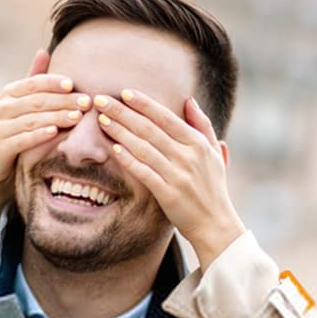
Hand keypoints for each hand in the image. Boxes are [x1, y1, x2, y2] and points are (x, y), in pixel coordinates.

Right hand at [0, 50, 91, 190]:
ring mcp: (0, 127)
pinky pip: (22, 139)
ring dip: (56, 117)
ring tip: (76, 117)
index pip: (34, 83)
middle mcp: (4, 107)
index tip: (73, 84)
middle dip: (63, 101)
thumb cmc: (12, 126)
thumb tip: (44, 51)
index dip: (53, 82)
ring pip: (32, 119)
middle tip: (85, 102)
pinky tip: (54, 132)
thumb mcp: (21, 101)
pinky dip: (38, 135)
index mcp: (10, 92)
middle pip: (37, 101)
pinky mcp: (1, 147)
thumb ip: (34, 79)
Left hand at [94, 91, 245, 270]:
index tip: (125, 93)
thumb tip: (189, 100)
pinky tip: (114, 150)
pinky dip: (129, 160)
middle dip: (124, 113)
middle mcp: (188, 157)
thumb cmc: (213, 187)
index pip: (166, 117)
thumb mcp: (214, 154)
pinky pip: (145, 173)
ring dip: (121, 132)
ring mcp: (178, 176)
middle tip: (101, 100)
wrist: (215, 224)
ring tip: (102, 120)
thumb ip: (203, 126)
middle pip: (150, 129)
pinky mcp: (169, 194)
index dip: (144, 104)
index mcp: (198, 144)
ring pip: (144, 148)